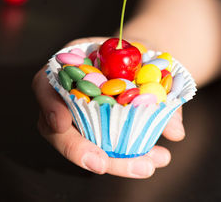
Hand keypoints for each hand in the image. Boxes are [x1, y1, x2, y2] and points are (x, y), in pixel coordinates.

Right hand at [32, 37, 185, 177]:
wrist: (142, 57)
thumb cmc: (139, 53)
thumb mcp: (151, 60)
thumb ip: (162, 94)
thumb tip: (176, 133)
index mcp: (70, 64)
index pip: (45, 84)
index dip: (49, 104)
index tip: (62, 123)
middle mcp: (67, 92)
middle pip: (56, 126)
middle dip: (77, 149)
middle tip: (101, 165)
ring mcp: (78, 113)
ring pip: (81, 143)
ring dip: (112, 161)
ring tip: (145, 166)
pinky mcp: (94, 128)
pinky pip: (101, 147)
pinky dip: (123, 158)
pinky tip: (148, 162)